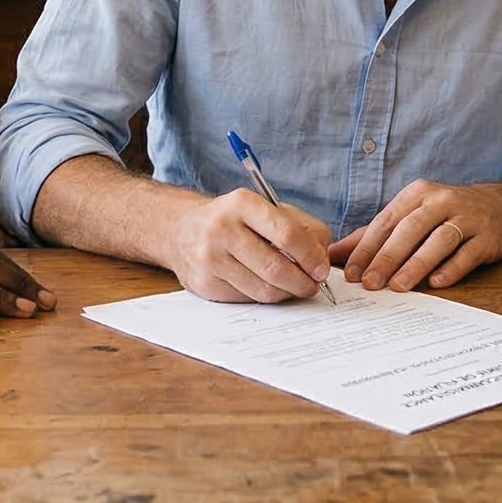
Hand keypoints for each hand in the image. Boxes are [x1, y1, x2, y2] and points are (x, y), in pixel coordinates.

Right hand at [165, 188, 332, 302]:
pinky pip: (247, 298)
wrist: (180, 229)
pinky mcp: (203, 284)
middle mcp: (221, 229)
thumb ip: (302, 226)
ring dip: (286, 293)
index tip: (321, 268)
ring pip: (263, 289)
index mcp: (242, 203)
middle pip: (276, 268)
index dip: (311, 256)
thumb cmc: (234, 219)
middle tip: (312, 285)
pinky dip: (264, 296)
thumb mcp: (266, 208)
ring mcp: (209, 258)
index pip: (288, 234)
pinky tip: (267, 285)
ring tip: (293, 286)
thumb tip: (321, 258)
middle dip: (303, 282)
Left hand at [331, 179, 501, 291]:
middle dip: (388, 257)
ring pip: (438, 240)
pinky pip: (467, 253)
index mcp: (418, 194)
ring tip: (399, 286)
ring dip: (417, 264)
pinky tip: (436, 283)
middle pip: (410, 229)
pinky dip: (451, 268)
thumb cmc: (446, 213)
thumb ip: (375, 234)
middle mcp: (442, 201)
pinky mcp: (487, 237)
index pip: (386, 221)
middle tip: (371, 283)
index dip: (367, 247)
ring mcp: (467, 218)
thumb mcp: (411, 214)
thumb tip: (335, 253)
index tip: (352, 273)